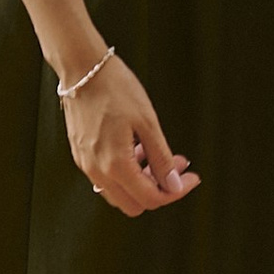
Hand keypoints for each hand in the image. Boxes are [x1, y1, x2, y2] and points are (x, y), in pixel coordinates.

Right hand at [62, 55, 199, 214]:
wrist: (82, 69)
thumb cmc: (114, 88)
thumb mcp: (147, 121)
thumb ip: (160, 157)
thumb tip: (174, 184)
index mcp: (115, 165)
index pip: (150, 198)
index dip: (175, 192)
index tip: (191, 178)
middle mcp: (97, 171)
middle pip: (134, 204)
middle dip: (159, 190)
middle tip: (175, 168)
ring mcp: (87, 165)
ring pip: (119, 193)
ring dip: (142, 182)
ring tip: (157, 155)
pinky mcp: (82, 156)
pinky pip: (107, 178)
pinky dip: (126, 172)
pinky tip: (137, 149)